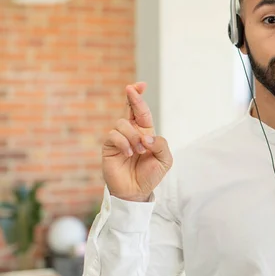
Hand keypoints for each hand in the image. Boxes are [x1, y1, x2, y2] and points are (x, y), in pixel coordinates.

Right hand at [102, 82, 172, 201]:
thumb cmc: (151, 175)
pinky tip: (128, 153)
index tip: (140, 84)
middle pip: (129, 109)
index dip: (139, 97)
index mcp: (145, 132)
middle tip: (131, 89)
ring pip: (123, 123)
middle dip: (131, 97)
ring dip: (133, 136)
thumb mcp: (165, 159)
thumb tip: (145, 136)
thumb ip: (160, 144)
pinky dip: (124, 143)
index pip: (142, 111)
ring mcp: (119, 138)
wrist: (136, 191)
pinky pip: (114, 135)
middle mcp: (131, 132)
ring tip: (138, 151)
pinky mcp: (109, 146)